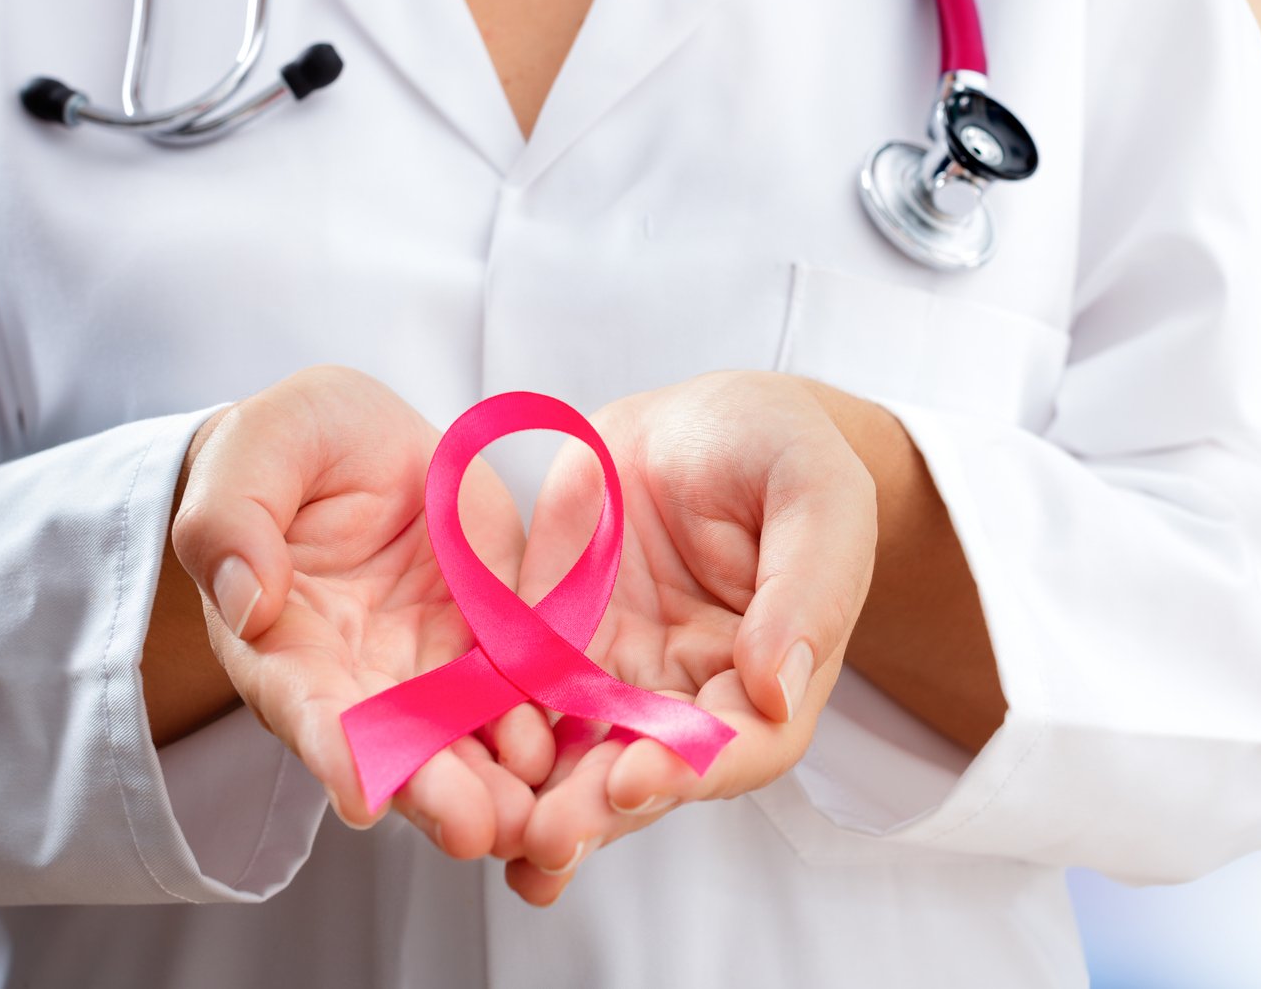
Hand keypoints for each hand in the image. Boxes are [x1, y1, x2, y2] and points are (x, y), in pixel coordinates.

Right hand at [169, 366, 552, 858]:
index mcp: (284, 641)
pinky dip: (552, 721)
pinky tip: (581, 745)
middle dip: (437, 792)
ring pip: (469, 737)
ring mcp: (434, 665)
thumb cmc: (286, 449)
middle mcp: (360, 676)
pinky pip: (528, 687)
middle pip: (398, 747)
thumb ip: (232, 522)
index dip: (334, 749)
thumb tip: (245, 601)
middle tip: (477, 831)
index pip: (306, 705)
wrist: (358, 443)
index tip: (362, 794)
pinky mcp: (497, 639)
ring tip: (536, 816)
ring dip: (501, 782)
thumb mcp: (253, 454)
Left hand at [504, 371, 876, 903]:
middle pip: (651, 771)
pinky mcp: (550, 647)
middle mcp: (692, 693)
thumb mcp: (816, 492)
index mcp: (771, 671)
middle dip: (600, 808)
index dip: (696, 767)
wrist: (702, 422)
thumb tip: (776, 687)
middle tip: (551, 834)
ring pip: (577, 758)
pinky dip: (483, 744)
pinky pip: (513, 702)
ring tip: (500, 838)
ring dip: (540, 804)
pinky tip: (444, 775)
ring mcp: (617, 676)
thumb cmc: (780, 450)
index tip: (642, 776)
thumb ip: (808, 585)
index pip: (747, 744)